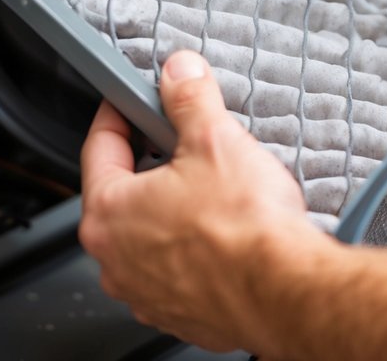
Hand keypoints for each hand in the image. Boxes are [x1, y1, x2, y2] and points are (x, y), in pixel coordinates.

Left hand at [79, 50, 321, 352]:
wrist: (287, 292)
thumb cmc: (245, 229)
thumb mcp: (213, 139)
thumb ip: (189, 98)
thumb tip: (180, 73)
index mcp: (108, 213)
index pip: (99, 146)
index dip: (118, 114)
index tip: (130, 101)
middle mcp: (116, 261)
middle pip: (122, 193)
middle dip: (150, 163)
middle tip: (181, 142)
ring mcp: (146, 294)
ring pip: (149, 236)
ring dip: (171, 211)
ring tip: (211, 189)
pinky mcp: (181, 314)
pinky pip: (177, 269)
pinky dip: (193, 249)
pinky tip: (224, 231)